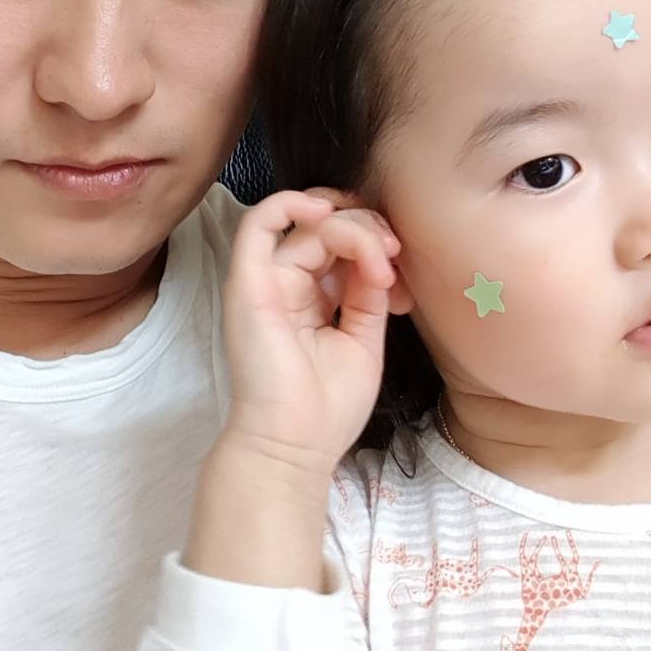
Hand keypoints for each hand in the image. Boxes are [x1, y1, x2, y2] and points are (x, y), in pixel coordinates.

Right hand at [221, 189, 400, 476]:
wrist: (296, 447)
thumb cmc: (327, 406)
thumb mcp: (364, 337)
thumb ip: (368, 291)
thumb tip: (383, 253)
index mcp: (313, 295)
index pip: (342, 243)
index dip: (376, 245)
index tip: (402, 280)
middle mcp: (287, 282)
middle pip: (328, 226)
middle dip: (370, 231)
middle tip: (394, 258)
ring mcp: (266, 279)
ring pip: (309, 222)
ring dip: (353, 229)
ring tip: (379, 260)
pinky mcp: (248, 282)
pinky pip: (259, 222)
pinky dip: (292, 203)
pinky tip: (327, 214)